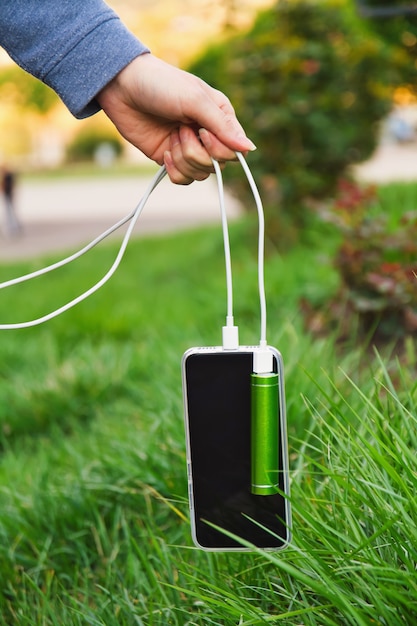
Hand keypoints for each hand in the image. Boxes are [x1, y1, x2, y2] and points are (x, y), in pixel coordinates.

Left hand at [97, 53, 255, 183]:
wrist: (124, 88)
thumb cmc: (162, 85)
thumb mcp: (196, 100)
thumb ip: (223, 127)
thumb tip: (249, 149)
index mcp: (221, 118)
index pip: (235, 151)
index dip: (220, 149)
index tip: (202, 131)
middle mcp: (208, 136)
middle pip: (218, 166)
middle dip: (197, 151)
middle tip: (181, 128)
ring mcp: (189, 149)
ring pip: (200, 174)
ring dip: (183, 157)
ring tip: (171, 134)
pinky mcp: (171, 159)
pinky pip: (183, 179)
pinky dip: (174, 170)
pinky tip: (165, 151)